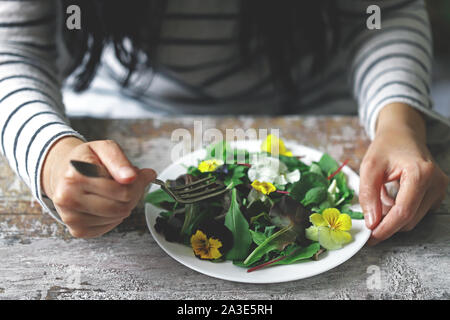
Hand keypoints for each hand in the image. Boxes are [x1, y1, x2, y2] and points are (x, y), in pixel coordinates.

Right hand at [42, 137, 156, 237]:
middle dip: (132, 195)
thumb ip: (119, 160)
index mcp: (75, 175)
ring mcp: (70, 217)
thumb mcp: (104, 148)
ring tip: (115, 191)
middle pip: (121, 207)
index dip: (136, 182)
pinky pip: (109, 227)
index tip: (135, 174)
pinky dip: (115, 216)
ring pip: (117, 218)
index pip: (122, 190)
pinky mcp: (77, 230)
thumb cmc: (86, 160)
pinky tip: (107, 202)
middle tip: (128, 183)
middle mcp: (68, 198)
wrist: (63, 173)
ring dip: (124, 205)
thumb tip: (131, 177)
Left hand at [359, 103, 448, 244]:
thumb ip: (368, 195)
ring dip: (392, 217)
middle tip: (367, 221)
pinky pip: (416, 213)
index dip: (386, 228)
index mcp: (420, 173)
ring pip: (413, 219)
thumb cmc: (386, 147)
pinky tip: (390, 197)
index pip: (403, 211)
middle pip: (409, 219)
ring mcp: (440, 190)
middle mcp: (436, 183)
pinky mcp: (437, 194)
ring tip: (379, 199)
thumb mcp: (369, 167)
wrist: (403, 134)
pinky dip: (400, 211)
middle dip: (387, 224)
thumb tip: (371, 222)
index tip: (371, 238)